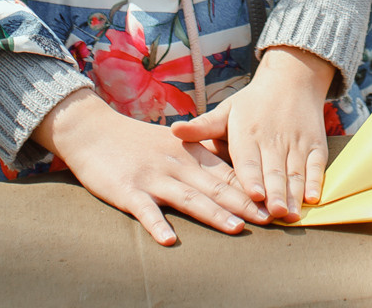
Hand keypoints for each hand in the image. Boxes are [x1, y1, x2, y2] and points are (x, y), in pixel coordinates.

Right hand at [31, 89, 264, 244]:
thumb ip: (203, 155)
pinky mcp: (128, 191)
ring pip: (188, 198)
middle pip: (216, 186)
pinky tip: (169, 240)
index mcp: (191, 153)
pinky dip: (157, 225)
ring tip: (236, 229)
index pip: (228, 172)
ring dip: (213, 214)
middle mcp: (177, 164)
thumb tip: (237, 170)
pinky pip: (144, 211)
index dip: (253, 187)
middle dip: (245, 204)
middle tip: (271, 219)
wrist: (94, 131)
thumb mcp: (176, 143)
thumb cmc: (138, 141)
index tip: (277, 201)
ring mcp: (153, 177)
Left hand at [171, 46, 334, 220]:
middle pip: (274, 170)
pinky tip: (314, 199)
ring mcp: (297, 142)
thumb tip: (174, 130)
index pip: (249, 160)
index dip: (251, 178)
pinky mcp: (316, 144)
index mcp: (248, 133)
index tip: (252, 195)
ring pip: (296, 171)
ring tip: (291, 215)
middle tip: (274, 214)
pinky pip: (317, 165)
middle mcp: (273, 139)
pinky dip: (317, 181)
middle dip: (276, 193)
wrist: (292, 79)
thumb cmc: (252, 102)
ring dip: (295, 194)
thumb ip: (203, 126)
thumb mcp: (226, 111)